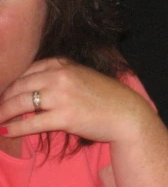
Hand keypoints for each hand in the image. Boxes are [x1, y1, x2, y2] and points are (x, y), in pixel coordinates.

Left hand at [0, 58, 152, 143]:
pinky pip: (30, 123)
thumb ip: (59, 77)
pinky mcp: (64, 116)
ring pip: (20, 103)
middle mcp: (61, 76)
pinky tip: (6, 131)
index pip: (28, 70)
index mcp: (65, 64)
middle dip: (3, 99)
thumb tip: (32, 90)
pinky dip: (14, 128)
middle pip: (20, 86)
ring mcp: (62, 96)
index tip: (6, 93)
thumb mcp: (82, 76)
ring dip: (2, 113)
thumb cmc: (105, 96)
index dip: (13, 83)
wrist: (126, 112)